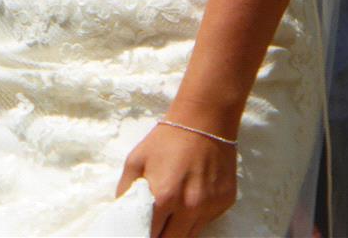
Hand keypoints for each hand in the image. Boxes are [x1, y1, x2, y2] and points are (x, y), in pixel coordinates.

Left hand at [116, 123, 236, 237]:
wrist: (204, 120)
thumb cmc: (166, 140)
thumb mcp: (136, 159)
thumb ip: (126, 190)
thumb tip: (123, 214)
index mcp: (164, 197)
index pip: (151, 236)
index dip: (143, 235)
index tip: (141, 232)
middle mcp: (189, 208)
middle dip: (160, 237)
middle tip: (155, 226)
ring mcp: (209, 207)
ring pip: (190, 236)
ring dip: (178, 230)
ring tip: (170, 215)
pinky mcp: (224, 203)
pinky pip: (206, 222)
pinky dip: (196, 218)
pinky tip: (190, 199)